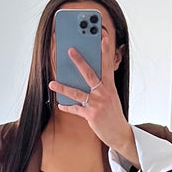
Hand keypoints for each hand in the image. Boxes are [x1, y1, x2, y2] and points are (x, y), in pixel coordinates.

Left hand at [48, 38, 133, 154]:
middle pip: (90, 74)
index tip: (103, 37)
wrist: (119, 133)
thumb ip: (100, 85)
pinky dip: (67, 107)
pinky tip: (60, 105)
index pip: (107, 65)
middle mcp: (104, 93)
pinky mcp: (92, 116)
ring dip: (63, 88)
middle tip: (70, 50)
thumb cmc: (112, 113)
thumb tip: (83, 77)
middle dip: (79, 61)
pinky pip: (76, 109)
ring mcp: (98, 104)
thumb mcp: (111, 96)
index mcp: (110, 86)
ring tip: (52, 83)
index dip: (105, 51)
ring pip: (77, 93)